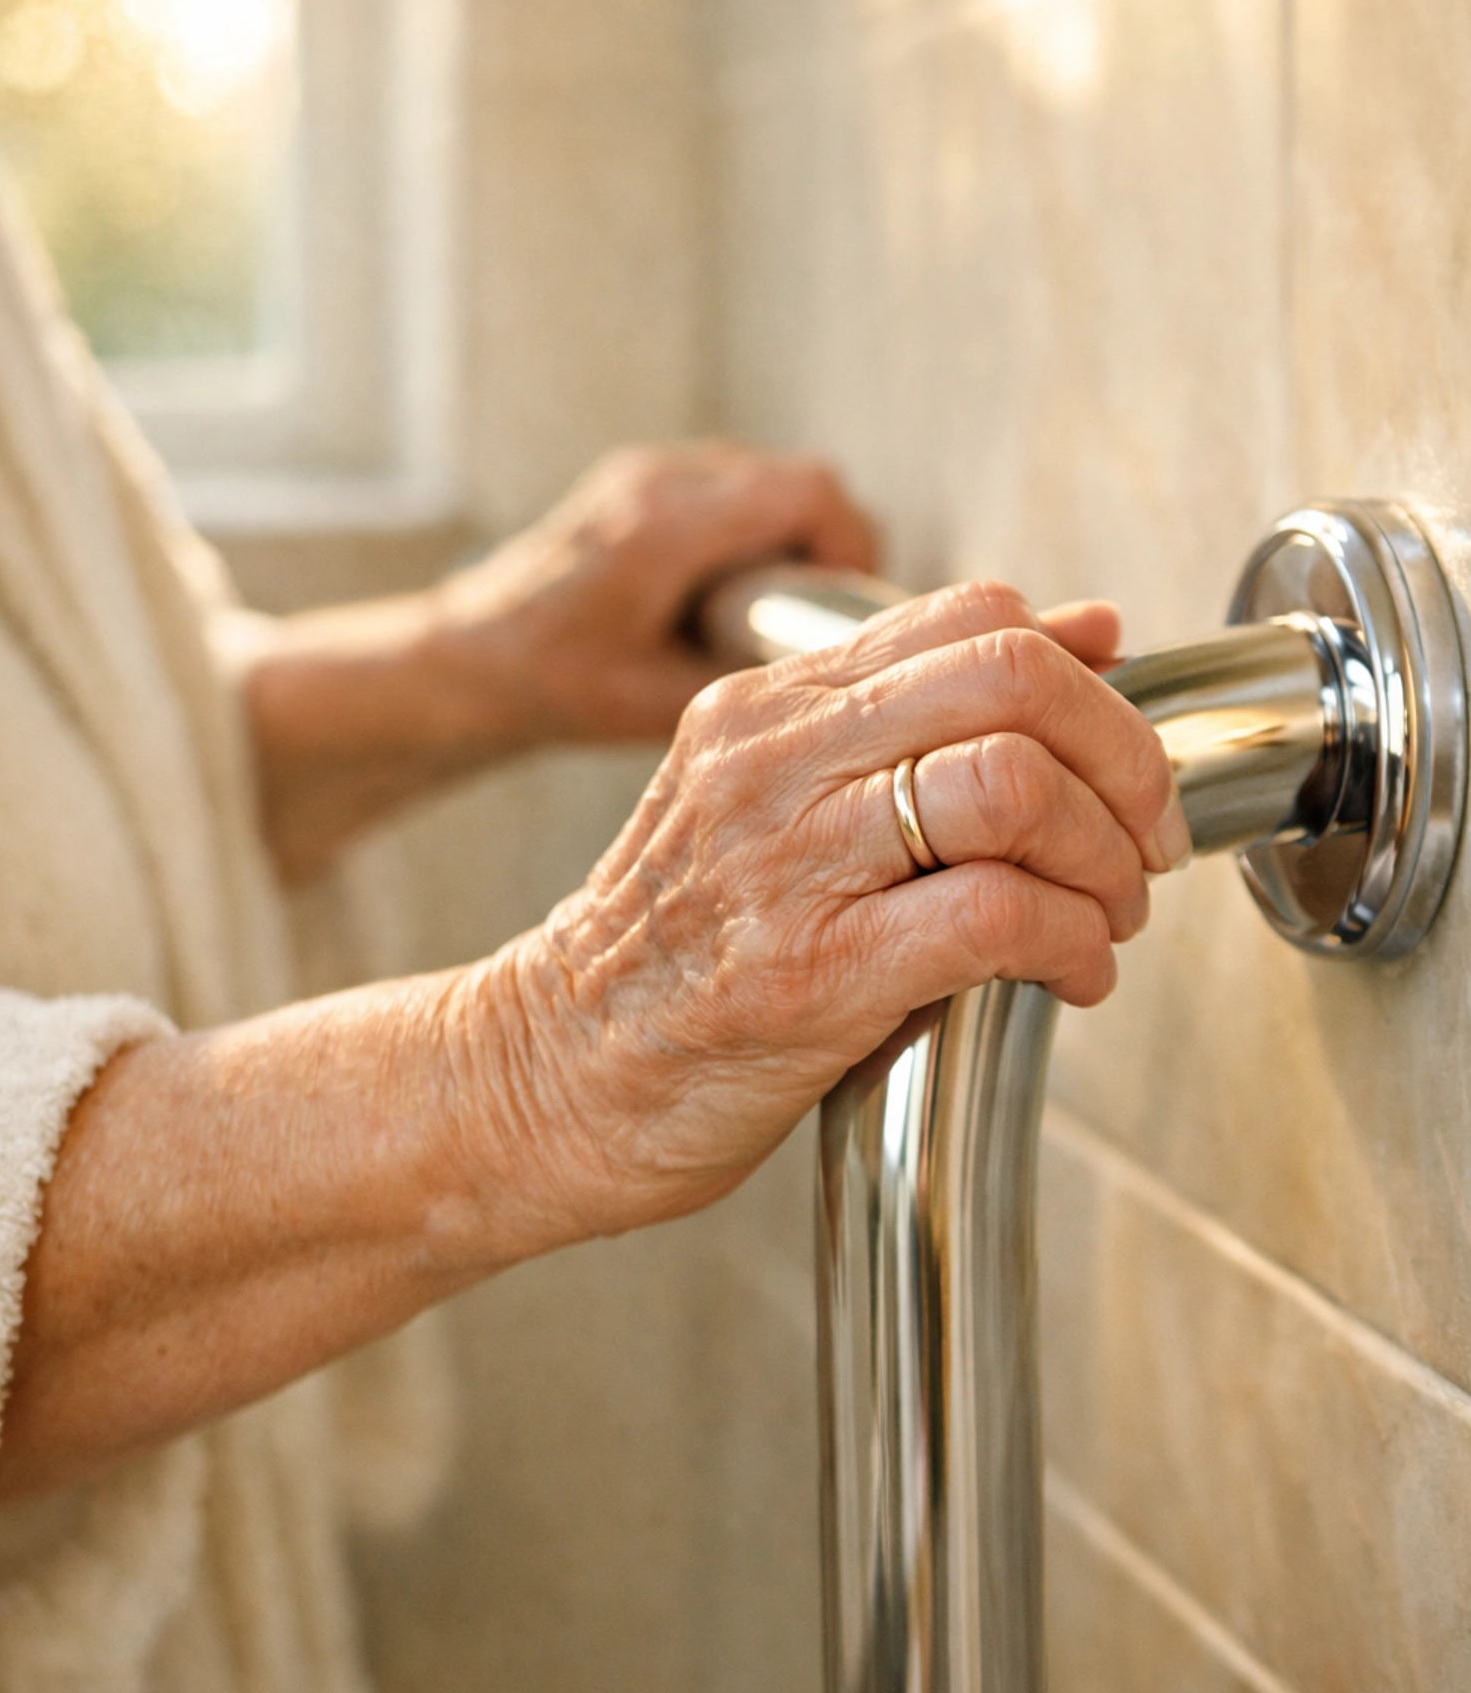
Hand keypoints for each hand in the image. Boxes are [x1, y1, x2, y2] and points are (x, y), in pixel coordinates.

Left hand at [427, 440, 879, 743]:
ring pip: (770, 475)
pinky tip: (731, 588)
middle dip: (828, 545)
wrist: (470, 657)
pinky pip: (733, 482)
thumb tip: (836, 668)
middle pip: (800, 479)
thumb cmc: (554, 685)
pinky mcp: (643, 477)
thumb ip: (750, 678)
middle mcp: (657, 481)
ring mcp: (648, 471)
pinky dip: (754, 525)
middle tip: (814, 615)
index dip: (850, 546)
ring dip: (790, 533)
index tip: (844, 605)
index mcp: (663, 531)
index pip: (807, 493)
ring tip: (769, 607)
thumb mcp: (658, 706)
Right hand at [489, 579, 1189, 1234]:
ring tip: (1106, 913)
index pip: (974, 618)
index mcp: (768, 704)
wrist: (548, 1074)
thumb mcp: (778, 796)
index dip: (1088, 681)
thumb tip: (1089, 630)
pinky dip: (1069, 943)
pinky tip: (1068, 976)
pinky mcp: (808, 974)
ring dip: (1104, 857)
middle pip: (1011, 679)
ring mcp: (785, 863)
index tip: (1120, 761)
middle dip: (1124, 759)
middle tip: (1143, 837)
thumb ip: (915, 715)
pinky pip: (993, 916)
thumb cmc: (678, 950)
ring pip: (1011, 785)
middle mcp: (773, 761)